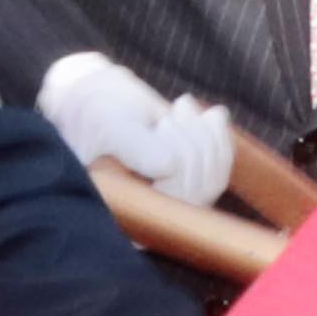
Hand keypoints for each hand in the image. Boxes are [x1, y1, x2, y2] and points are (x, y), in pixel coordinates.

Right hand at [37, 52, 236, 207]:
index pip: (167, 201)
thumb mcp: (110, 124)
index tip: (163, 123)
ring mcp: (167, 204)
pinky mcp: (186, 187)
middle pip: (194, 192)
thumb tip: (166, 168)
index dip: (178, 159)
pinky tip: (212, 114)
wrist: (98, 98)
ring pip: (212, 181)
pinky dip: (220, 138)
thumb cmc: (96, 112)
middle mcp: (143, 217)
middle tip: (170, 112)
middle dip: (191, 141)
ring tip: (181, 106)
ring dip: (204, 136)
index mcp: (117, 212)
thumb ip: (134, 146)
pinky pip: (220, 171)